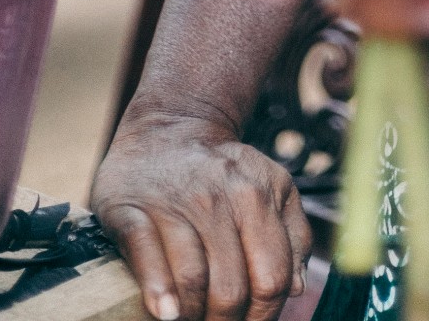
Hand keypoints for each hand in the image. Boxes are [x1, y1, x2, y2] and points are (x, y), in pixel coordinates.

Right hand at [92, 107, 311, 320]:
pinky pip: (146, 256)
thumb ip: (293, 235)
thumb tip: (297, 287)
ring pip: (192, 280)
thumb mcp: (272, 187)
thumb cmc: (224, 171)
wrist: (168, 127)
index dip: (264, 318)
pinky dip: (158, 291)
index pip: (272, 277)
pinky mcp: (131, 208)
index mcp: (258, 197)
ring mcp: (173, 203)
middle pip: (231, 289)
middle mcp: (217, 199)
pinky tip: (165, 312)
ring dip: (193, 316)